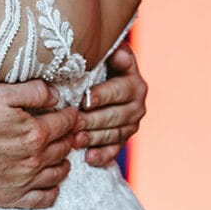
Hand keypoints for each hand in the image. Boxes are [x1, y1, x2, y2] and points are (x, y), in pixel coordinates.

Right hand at [0, 80, 80, 208]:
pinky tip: (51, 182)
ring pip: (59, 172)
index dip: (72, 115)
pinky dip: (54, 190)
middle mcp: (35, 160)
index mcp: (35, 133)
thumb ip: (33, 92)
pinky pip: (45, 198)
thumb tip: (56, 95)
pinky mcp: (13, 198)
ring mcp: (26, 181)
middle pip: (65, 147)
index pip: (66, 123)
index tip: (71, 112)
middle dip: (70, 136)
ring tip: (62, 153)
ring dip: (65, 161)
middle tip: (70, 131)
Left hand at [78, 43, 147, 165]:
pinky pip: (115, 149)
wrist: (108, 79)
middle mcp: (137, 105)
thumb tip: (117, 51)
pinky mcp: (124, 138)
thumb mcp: (108, 55)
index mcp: (134, 84)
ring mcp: (132, 123)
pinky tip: (89, 158)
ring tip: (74, 140)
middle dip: (92, 120)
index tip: (84, 99)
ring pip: (113, 133)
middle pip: (114, 115)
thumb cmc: (102, 64)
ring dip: (93, 137)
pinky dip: (103, 155)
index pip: (118, 91)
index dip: (101, 95)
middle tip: (73, 123)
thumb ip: (114, 52)